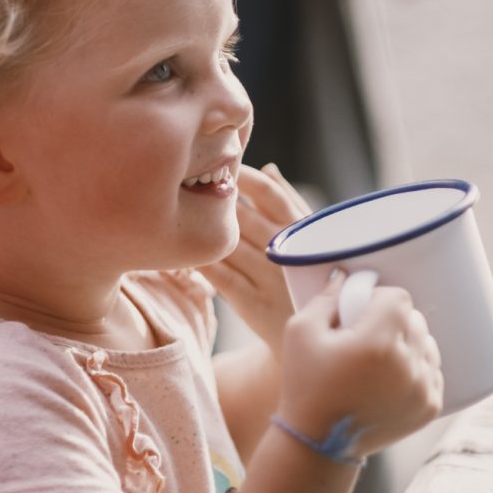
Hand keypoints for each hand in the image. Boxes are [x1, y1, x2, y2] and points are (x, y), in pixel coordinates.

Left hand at [199, 163, 310, 350]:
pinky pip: (219, 275)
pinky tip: (185, 250)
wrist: (312, 329)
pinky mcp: (252, 302)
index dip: (241, 176)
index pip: (268, 192)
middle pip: (242, 215)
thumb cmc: (307, 274)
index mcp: (301, 229)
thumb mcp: (311, 237)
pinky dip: (200, 260)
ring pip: (227, 242)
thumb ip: (289, 202)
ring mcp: (268, 277)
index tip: (218, 164)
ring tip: (180, 213)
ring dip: (202, 227)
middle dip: (214, 200)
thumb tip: (267, 169)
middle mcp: (286, 250)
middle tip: (189, 186)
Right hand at [277, 271, 442, 462]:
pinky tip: (389, 378)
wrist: (318, 443)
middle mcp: (407, 364)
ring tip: (378, 360)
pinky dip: (415, 369)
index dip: (378, 299)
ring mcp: (422, 388)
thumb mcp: (301, 332)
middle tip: (365, 338)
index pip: (400, 298)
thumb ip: (326, 297)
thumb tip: (344, 274)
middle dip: (392, 322)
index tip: (360, 313)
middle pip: (415, 319)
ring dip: (407, 344)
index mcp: (377, 341)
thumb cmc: (305, 384)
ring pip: (427, 344)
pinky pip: (433, 370)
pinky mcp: (429, 406)